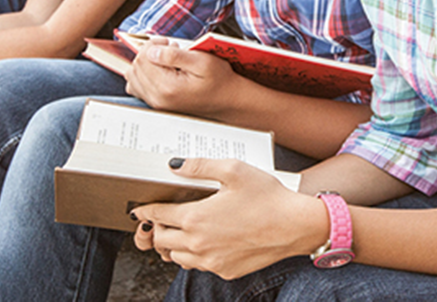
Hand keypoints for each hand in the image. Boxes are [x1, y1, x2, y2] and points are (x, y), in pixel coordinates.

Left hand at [124, 39, 243, 118]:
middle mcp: (158, 98)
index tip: (168, 42)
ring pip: (132, 77)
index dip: (152, 44)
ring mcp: (156, 103)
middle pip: (135, 67)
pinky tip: (158, 71)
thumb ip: (175, 56)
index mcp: (167, 87)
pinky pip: (136, 88)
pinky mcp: (157, 104)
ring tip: (163, 60)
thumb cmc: (220, 80)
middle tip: (168, 48)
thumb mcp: (202, 61)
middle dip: (148, 53)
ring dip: (144, 64)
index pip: (142, 59)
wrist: (228, 100)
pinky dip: (143, 76)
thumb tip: (152, 51)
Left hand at [131, 158, 326, 278]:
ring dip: (173, 244)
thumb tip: (174, 165)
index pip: (158, 215)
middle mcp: (198, 244)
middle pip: (161, 240)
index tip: (141, 208)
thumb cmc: (268, 196)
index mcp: (196, 218)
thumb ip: (200, 166)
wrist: (295, 226)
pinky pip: (198, 266)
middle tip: (163, 218)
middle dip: (158, 228)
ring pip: (175, 257)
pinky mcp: (225, 270)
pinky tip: (206, 242)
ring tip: (183, 230)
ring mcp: (211, 261)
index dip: (147, 210)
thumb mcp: (235, 170)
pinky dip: (194, 256)